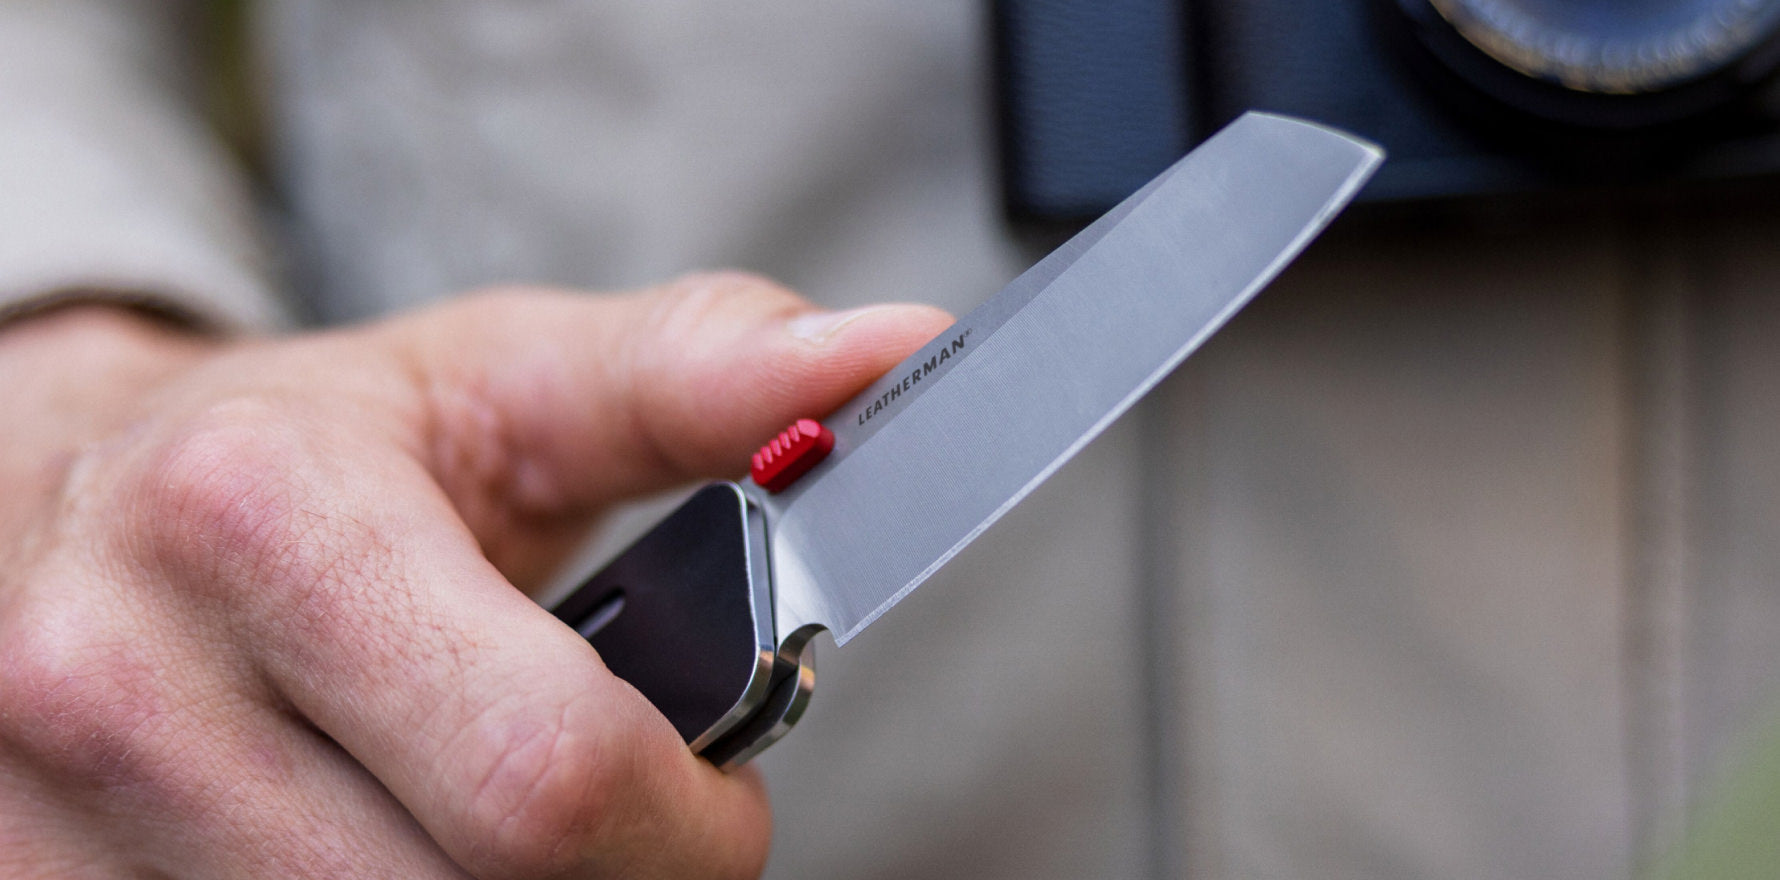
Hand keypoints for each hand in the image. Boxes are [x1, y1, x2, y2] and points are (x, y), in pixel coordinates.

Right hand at [0, 275, 950, 877]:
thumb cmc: (304, 442)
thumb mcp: (499, 379)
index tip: (720, 800)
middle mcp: (128, 689)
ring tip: (491, 807)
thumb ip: (696, 374)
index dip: (686, 825)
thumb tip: (887, 350)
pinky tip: (396, 840)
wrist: (57, 501)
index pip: (546, 775)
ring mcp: (58, 831)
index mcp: (261, 519)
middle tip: (625, 815)